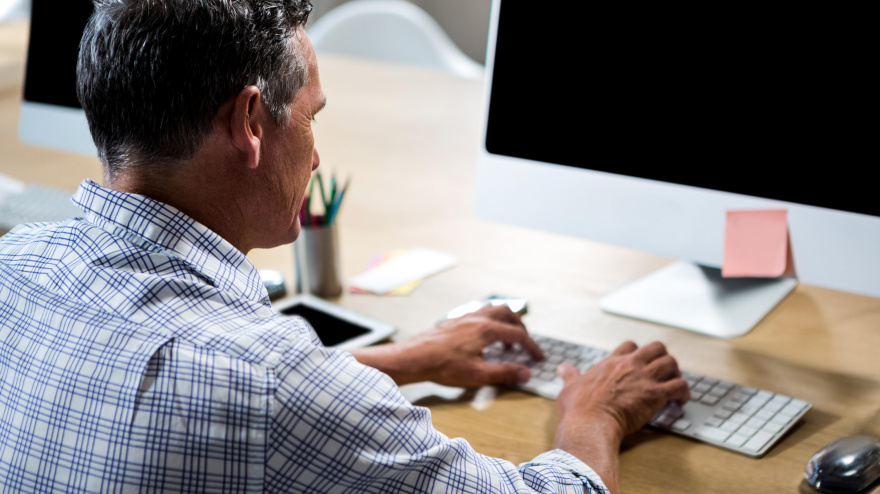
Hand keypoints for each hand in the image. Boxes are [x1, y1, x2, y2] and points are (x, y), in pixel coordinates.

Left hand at [350, 304, 543, 386]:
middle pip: (508, 314)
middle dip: (520, 328)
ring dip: (505, 323)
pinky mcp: (454, 321)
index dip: (531, 346)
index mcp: (486, 329)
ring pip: (492, 310)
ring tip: (505, 342)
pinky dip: (489, 322)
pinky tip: (483, 339)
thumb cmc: (443, 366)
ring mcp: (464, 317)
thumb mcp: (478, 374)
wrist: (414, 358)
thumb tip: (526, 373)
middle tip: (525, 345)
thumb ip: (504, 372)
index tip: (538, 357)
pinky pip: (479, 314)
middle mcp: (477, 318)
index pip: (517, 334)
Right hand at [552, 341, 688, 493]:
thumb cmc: (579, 410)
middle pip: (655, 347)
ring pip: (671, 362)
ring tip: (674, 384)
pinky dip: (684, 392)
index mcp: (611, 363)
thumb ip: (569, 376)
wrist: (589, 425)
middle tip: (663, 370)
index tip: (640, 363)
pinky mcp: (655, 394)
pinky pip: (679, 386)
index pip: (630, 346)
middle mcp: (629, 365)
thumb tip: (562, 368)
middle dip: (662, 357)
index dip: (637, 353)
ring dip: (675, 372)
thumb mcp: (569, 388)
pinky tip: (681, 400)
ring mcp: (643, 378)